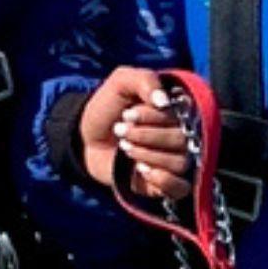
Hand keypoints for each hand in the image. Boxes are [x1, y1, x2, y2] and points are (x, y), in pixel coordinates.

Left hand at [80, 67, 191, 199]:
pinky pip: (181, 188)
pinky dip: (163, 180)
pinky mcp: (166, 184)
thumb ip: (144, 81)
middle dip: (146, 136)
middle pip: (181, 140)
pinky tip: (142, 171)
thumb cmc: (107, 107)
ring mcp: (175, 160)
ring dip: (148, 155)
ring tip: (125, 149)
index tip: (127, 114)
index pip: (181, 115)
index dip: (153, 116)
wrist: (86, 140)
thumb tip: (164, 102)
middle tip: (120, 131)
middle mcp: (181, 134)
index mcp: (176, 109)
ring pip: (180, 162)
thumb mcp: (121, 82)